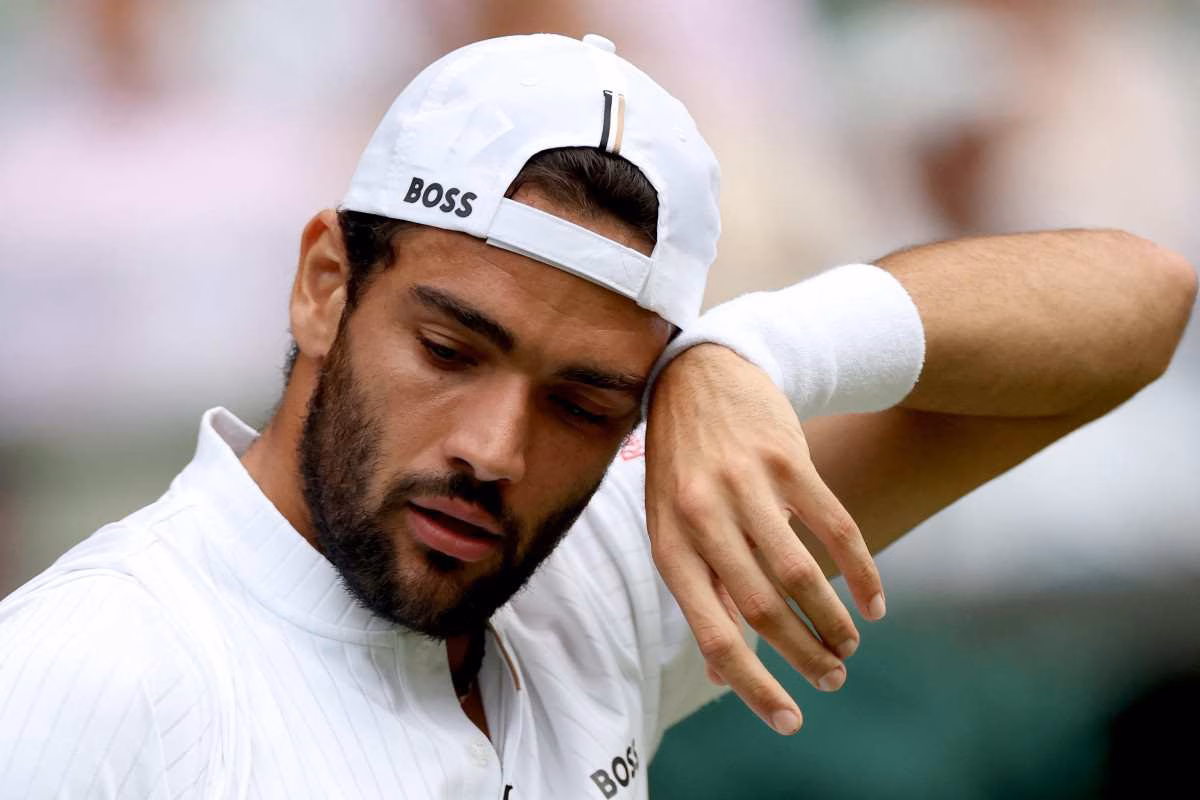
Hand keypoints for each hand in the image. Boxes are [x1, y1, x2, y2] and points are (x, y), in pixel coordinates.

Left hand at [645, 344, 885, 734]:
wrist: (699, 374)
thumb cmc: (683, 466)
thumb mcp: (671, 527)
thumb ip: (701, 594)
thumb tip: (722, 676)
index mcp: (669, 546)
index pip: (712, 634)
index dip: (753, 686)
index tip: (790, 722)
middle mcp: (702, 518)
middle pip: (764, 610)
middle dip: (806, 657)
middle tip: (833, 679)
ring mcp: (746, 486)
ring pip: (801, 574)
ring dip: (834, 621)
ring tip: (850, 646)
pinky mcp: (788, 461)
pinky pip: (836, 528)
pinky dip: (862, 572)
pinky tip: (874, 602)